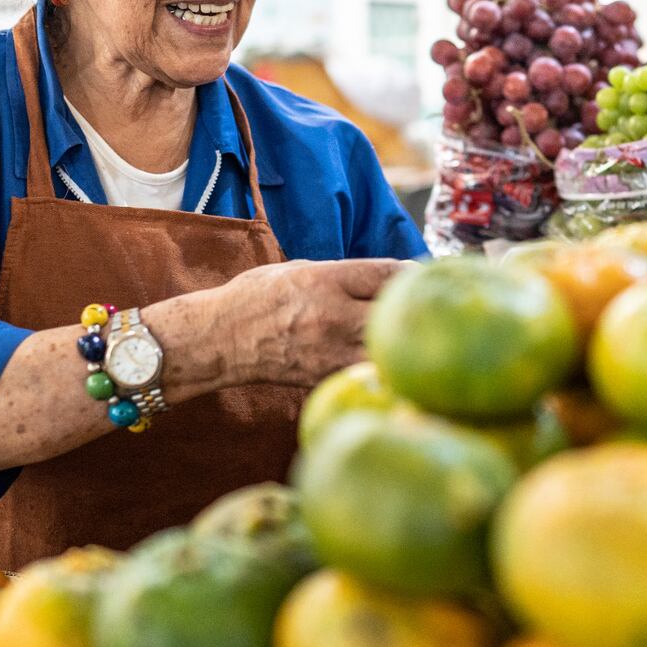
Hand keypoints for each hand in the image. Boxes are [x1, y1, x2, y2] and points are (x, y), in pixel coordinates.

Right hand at [145, 258, 408, 394]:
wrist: (220, 339)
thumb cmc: (258, 297)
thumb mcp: (300, 268)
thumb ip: (345, 274)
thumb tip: (389, 279)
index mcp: (325, 280)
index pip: (388, 273)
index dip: (413, 274)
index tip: (424, 276)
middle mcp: (332, 315)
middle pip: (396, 311)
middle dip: (416, 306)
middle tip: (426, 304)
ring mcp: (330, 351)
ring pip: (388, 347)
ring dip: (404, 339)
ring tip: (413, 333)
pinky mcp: (327, 377)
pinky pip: (368, 371)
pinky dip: (383, 364)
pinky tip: (389, 357)